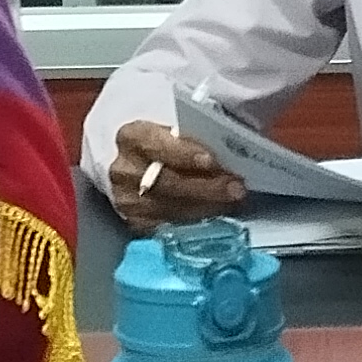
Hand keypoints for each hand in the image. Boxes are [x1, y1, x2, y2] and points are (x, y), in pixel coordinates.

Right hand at [106, 120, 245, 229]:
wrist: (137, 170)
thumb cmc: (164, 147)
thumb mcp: (173, 134)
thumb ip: (194, 142)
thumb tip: (229, 154)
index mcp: (132, 137)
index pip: (157, 144)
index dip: (185, 153)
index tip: (212, 161)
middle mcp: (124, 170)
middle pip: (167, 182)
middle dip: (206, 187)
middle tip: (236, 188)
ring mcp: (127, 200)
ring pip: (171, 208)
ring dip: (207, 206)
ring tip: (232, 202)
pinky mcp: (135, 223)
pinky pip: (170, 226)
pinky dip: (197, 221)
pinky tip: (215, 214)